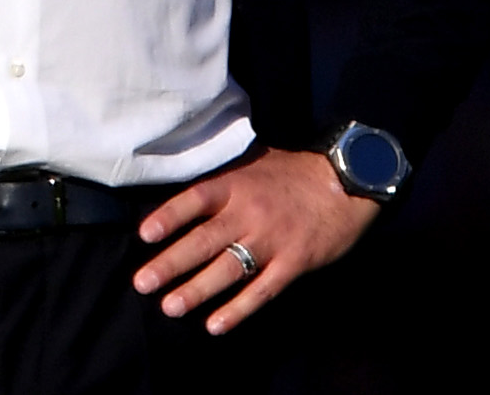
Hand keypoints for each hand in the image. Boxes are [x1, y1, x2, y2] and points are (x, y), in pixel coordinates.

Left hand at [132, 148, 376, 335]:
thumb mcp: (256, 163)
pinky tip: (215, 325)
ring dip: (197, 290)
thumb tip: (186, 188)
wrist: (347, 182)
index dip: (170, 217)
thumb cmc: (294, 173)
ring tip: (170, 308)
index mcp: (237, 184)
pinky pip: (261, 291)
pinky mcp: (293, 263)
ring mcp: (272, 239)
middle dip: (171, 263)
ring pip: (228, 268)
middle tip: (143, 283)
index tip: (145, 236)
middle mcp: (250, 212)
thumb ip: (224, 178)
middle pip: (205, 240)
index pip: (196, 199)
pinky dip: (238, 309)